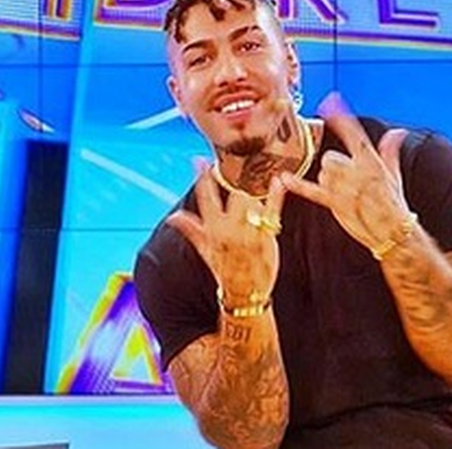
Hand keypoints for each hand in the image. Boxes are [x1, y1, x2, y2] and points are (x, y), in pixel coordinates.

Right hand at [166, 157, 286, 302]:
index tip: (199, 160)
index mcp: (214, 230)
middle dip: (238, 192)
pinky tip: (279, 180)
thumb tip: (173, 217)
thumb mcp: (204, 250)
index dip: (202, 177)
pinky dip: (277, 193)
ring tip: (254, 213)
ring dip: (254, 201)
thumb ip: (190, 229)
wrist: (246, 292)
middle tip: (241, 196)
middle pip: (236, 195)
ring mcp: (251, 231)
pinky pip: (273, 209)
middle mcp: (231, 228)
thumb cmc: (224, 270)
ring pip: (254, 201)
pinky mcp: (268, 234)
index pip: (205, 197)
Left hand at [279, 92, 412, 255]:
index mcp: (371, 162)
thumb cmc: (394, 205)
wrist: (393, 233)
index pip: (354, 133)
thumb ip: (390, 152)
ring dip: (328, 179)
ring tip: (343, 191)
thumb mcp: (394, 175)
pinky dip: (296, 185)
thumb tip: (397, 133)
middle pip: (331, 158)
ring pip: (323, 172)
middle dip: (334, 166)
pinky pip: (311, 190)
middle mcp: (356, 172)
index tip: (331, 100)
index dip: (342, 117)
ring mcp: (344, 188)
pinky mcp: (335, 203)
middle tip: (346, 179)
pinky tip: (282, 178)